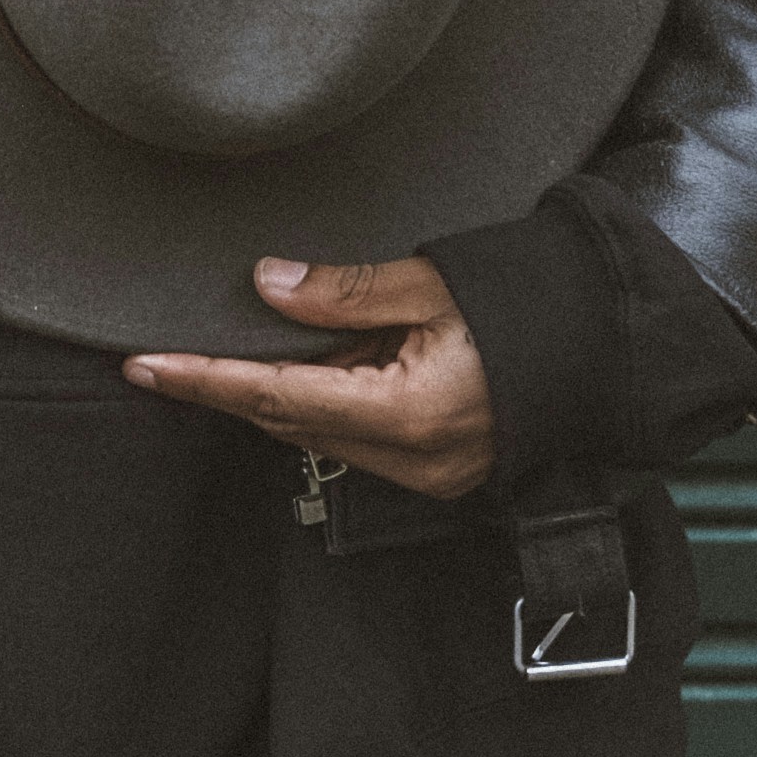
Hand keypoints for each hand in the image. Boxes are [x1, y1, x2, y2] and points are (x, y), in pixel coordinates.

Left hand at [122, 257, 494, 501]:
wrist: (609, 345)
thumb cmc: (530, 304)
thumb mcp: (432, 282)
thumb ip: (344, 291)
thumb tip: (267, 284)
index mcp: (409, 410)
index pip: (278, 397)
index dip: (205, 380)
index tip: (147, 366)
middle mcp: (414, 458)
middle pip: (292, 422)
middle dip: (237, 384)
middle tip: (184, 344)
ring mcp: (429, 474)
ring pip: (322, 434)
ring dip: (289, 391)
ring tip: (278, 338)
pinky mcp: (440, 473)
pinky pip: (358, 440)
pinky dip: (330, 402)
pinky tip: (328, 363)